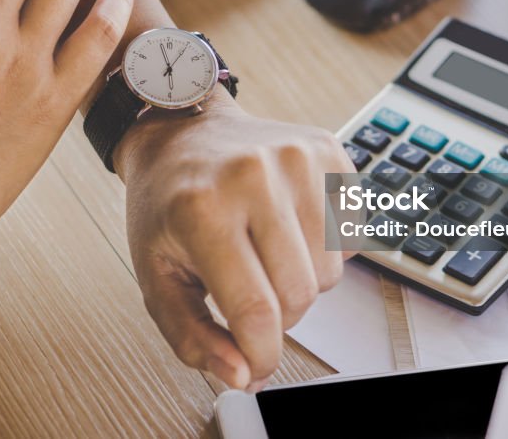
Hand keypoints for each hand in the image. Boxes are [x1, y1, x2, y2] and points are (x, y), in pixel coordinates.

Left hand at [116, 93, 352, 389]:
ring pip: (330, 272)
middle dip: (279, 316)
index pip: (255, 311)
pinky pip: (352, 235)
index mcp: (201, 208)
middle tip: (249, 292)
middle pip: (300, 295)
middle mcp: (253, 175)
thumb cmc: (167, 205)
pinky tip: (291, 228)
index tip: (255, 367)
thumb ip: (191, 337)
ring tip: (266, 253)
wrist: (182, 133)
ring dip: (302, 280)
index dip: (261, 355)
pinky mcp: (328, 151)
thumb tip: (243, 375)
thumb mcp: (155, 276)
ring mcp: (297, 157)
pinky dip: (327, 248)